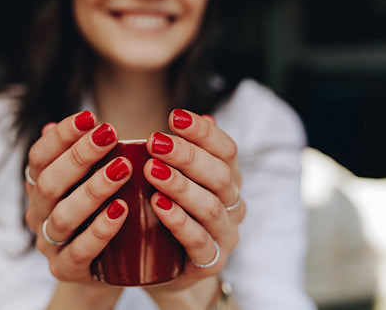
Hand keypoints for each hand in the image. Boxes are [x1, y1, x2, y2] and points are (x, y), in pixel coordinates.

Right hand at [24, 111, 130, 285]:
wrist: (107, 264)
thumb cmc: (100, 210)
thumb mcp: (89, 180)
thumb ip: (83, 155)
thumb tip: (77, 122)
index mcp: (39, 187)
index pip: (39, 157)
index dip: (61, 136)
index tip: (90, 117)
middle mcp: (38, 213)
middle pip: (49, 183)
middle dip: (79, 156)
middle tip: (110, 134)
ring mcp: (49, 244)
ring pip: (63, 216)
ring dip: (93, 189)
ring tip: (123, 169)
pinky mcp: (65, 270)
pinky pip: (79, 252)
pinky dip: (100, 230)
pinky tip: (121, 210)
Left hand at [143, 109, 245, 293]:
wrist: (162, 267)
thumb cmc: (167, 214)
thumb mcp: (176, 180)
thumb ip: (186, 153)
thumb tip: (196, 117)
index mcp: (229, 180)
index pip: (227, 150)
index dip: (203, 132)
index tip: (174, 116)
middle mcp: (233, 206)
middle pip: (220, 175)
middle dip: (187, 156)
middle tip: (154, 142)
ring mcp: (225, 235)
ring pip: (210, 206)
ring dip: (180, 185)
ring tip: (152, 169)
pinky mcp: (209, 262)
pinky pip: (198, 240)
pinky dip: (179, 221)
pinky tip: (158, 204)